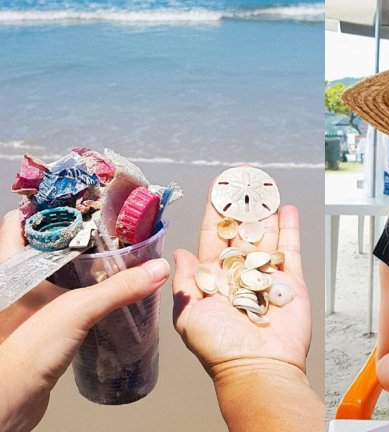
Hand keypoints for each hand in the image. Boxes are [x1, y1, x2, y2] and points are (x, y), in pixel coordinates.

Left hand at [0, 210, 169, 431]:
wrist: (10, 401)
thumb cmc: (26, 349)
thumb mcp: (77, 310)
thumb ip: (118, 288)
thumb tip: (156, 269)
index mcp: (14, 267)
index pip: (22, 221)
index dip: (48, 206)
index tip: (79, 197)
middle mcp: (18, 282)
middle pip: (44, 244)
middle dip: (74, 233)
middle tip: (106, 223)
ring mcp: (28, 304)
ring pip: (55, 272)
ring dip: (81, 263)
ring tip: (113, 253)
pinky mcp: (41, 325)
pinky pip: (63, 297)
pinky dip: (83, 289)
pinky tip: (104, 291)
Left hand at [172, 198, 310, 378]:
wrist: (259, 369)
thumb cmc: (220, 349)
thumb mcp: (189, 315)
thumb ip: (185, 283)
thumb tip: (178, 253)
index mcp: (216, 279)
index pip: (215, 236)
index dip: (217, 211)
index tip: (219, 187)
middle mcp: (241, 274)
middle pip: (242, 231)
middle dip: (243, 204)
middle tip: (245, 178)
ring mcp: (267, 276)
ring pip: (267, 235)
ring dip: (266, 211)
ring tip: (266, 186)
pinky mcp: (290, 282)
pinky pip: (290, 251)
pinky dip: (290, 229)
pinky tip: (287, 209)